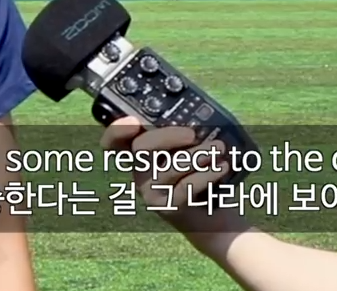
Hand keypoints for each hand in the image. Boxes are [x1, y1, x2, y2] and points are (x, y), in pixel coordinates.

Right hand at [99, 116, 241, 237]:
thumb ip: (182, 135)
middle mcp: (140, 173)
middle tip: (193, 135)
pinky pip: (187, 186)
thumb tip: (195, 118)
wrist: (214, 218)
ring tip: (218, 147)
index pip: (114, 142)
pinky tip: (222, 166)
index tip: (133, 122)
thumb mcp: (188, 152)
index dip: (116, 131)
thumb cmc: (200, 175)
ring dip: (198, 154)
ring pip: (170, 166)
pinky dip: (208, 173)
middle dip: (168, 136)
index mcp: (141, 155)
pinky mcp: (169, 208)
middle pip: (141, 148)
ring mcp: (151, 192)